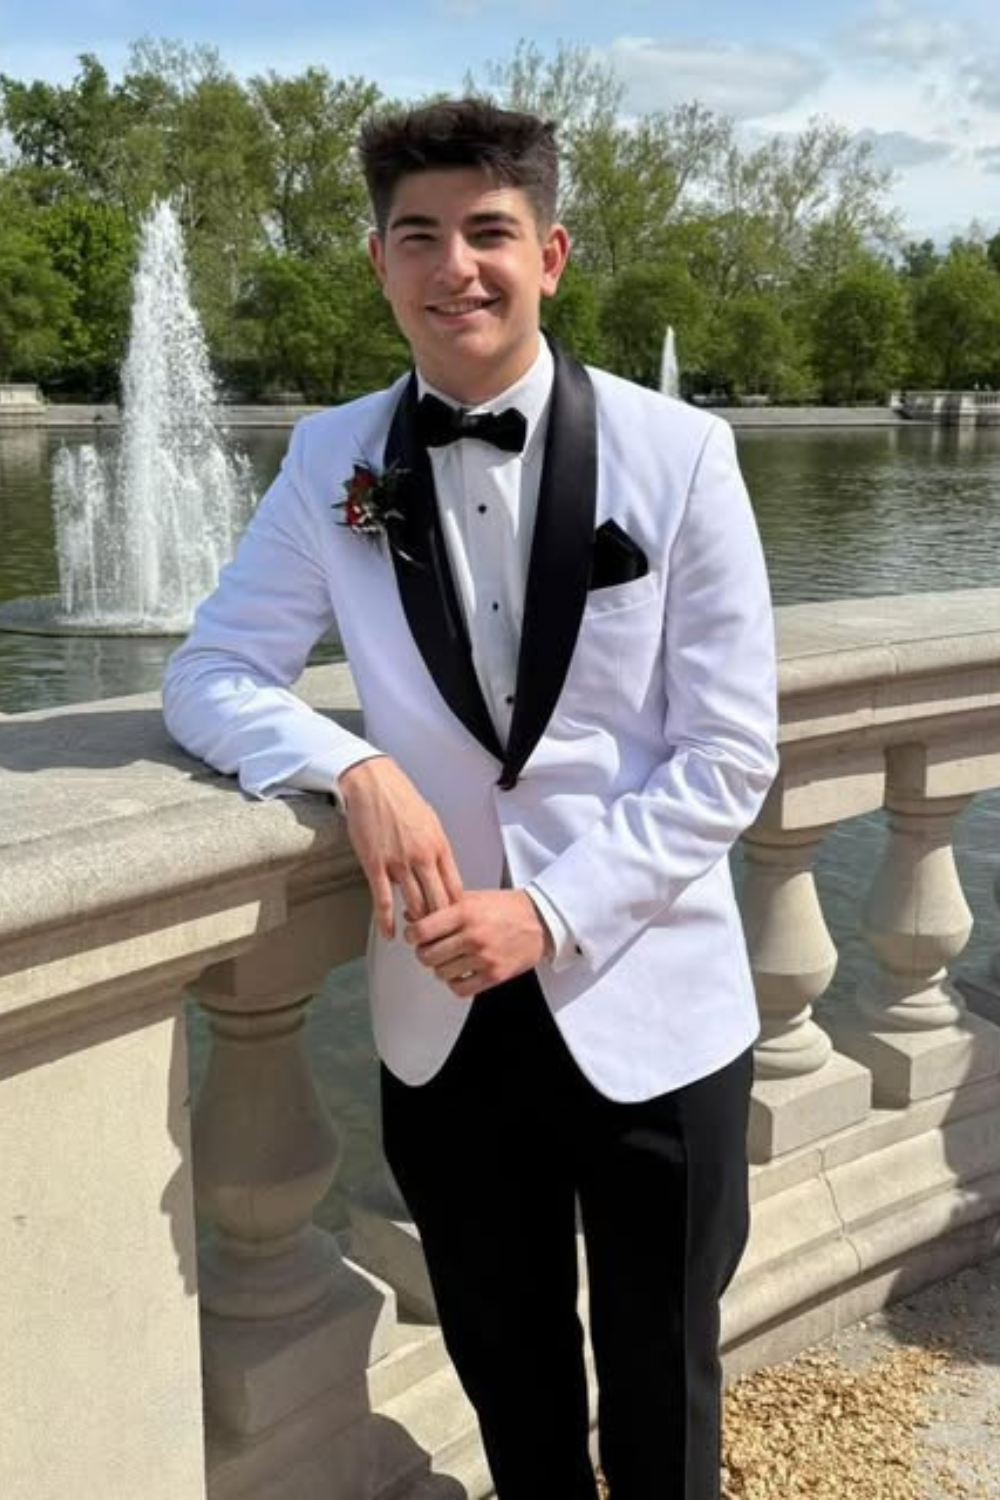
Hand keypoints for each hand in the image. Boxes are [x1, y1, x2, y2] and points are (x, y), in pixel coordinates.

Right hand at [339, 757, 462, 937]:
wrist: (373, 784)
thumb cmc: (401, 800)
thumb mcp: (431, 822)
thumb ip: (437, 849)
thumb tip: (442, 870)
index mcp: (439, 846)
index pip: (455, 888)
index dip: (456, 910)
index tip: (455, 922)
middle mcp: (422, 857)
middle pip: (438, 902)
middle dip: (440, 924)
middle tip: (439, 937)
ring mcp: (399, 862)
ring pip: (414, 904)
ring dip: (416, 924)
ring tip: (417, 937)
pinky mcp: (376, 865)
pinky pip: (383, 900)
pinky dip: (387, 921)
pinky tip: (390, 933)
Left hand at [405, 889, 549, 998]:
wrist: (540, 921)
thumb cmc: (506, 908)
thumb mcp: (473, 898)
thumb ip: (441, 906)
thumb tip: (411, 916)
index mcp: (465, 912)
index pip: (422, 930)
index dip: (412, 936)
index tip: (414, 937)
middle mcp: (473, 935)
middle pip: (427, 955)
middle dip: (424, 954)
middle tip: (429, 949)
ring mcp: (484, 957)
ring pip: (441, 973)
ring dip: (440, 968)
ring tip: (448, 960)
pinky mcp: (494, 975)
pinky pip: (460, 988)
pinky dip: (455, 983)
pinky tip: (460, 972)